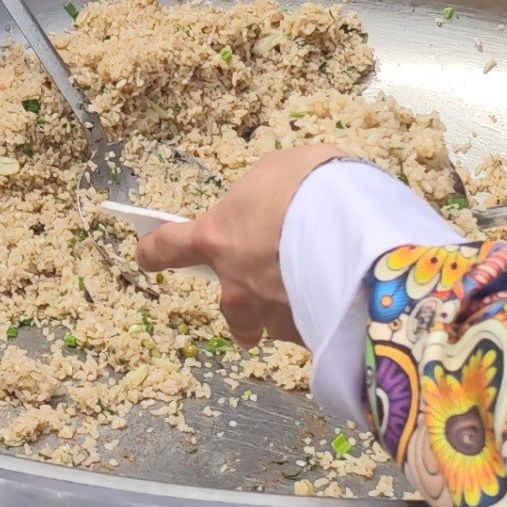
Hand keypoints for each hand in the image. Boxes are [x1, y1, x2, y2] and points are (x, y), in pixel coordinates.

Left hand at [134, 143, 345, 346]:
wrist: (359, 229)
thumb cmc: (314, 188)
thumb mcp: (279, 170)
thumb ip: (262, 194)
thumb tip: (268, 205)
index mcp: (218, 237)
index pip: (169, 247)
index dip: (155, 252)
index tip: (146, 256)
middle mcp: (236, 285)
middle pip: (229, 309)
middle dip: (244, 306)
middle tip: (265, 292)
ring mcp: (271, 317)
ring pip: (271, 326)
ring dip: (286, 314)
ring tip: (317, 294)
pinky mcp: (308, 336)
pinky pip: (310, 332)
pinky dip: (321, 319)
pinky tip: (344, 301)